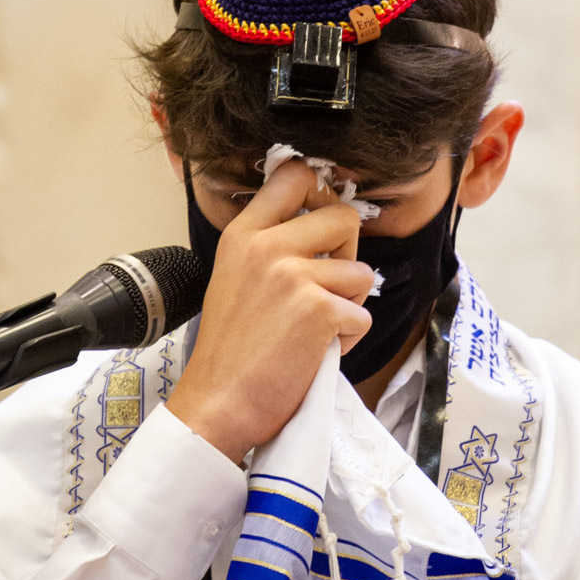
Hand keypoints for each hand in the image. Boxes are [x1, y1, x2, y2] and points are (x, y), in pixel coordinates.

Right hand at [166, 160, 374, 461]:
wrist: (217, 404)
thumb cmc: (230, 352)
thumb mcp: (235, 278)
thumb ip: (270, 248)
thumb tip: (325, 229)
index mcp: (242, 234)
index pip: (294, 175)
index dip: (322, 193)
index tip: (322, 221)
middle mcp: (266, 245)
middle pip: (343, 216)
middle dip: (347, 255)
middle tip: (325, 289)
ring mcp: (293, 275)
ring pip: (362, 272)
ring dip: (350, 305)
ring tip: (314, 330)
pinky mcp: (318, 309)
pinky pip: (362, 315)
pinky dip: (349, 339)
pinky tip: (315, 352)